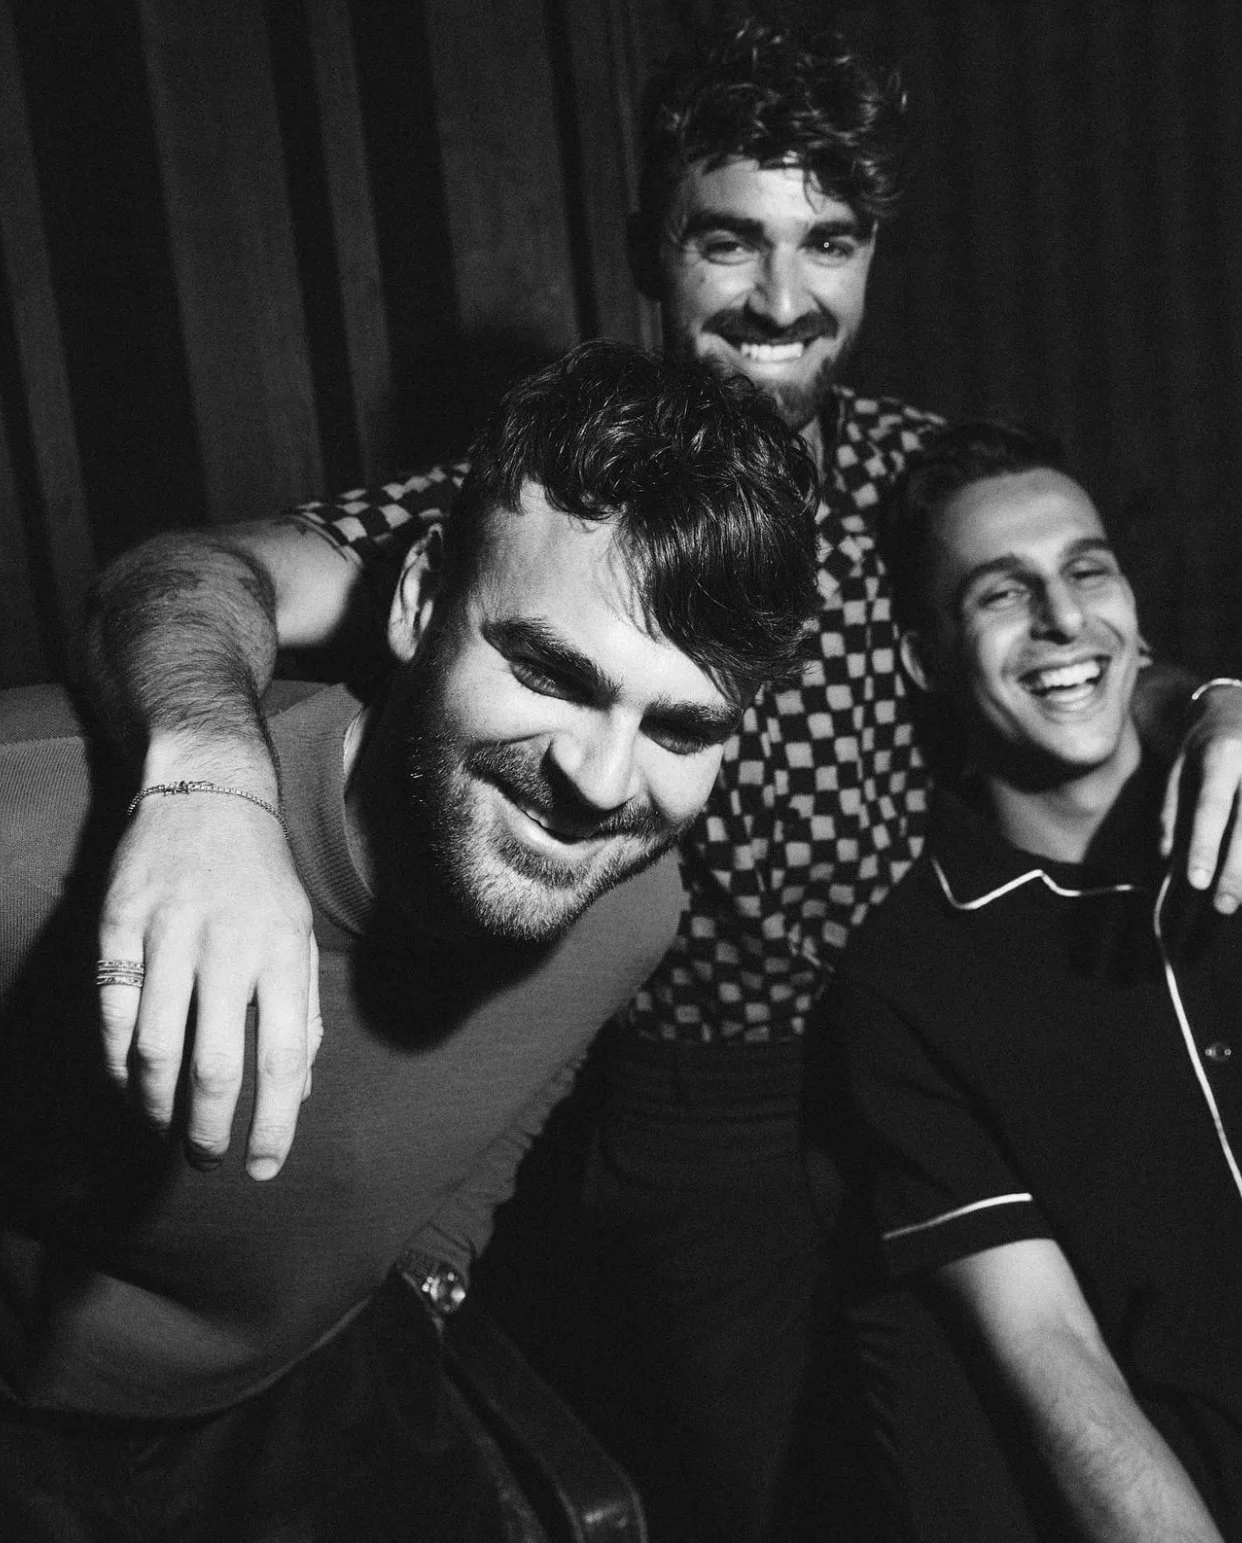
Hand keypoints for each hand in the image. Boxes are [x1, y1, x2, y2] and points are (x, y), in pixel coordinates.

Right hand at [98, 791, 319, 1177]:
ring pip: (155, 1048)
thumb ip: (302, 1012)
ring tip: (164, 1127)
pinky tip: (129, 1083)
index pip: (283, 1058)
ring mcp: (169, 934)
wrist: (208, 793)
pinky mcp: (119, 925)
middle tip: (207, 1158)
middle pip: (215, 1065)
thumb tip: (295, 1090)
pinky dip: (117, 1061)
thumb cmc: (261, 875)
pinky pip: (113, 1011)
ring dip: (157, 1105)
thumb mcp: (299, 933)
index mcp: (282, 953)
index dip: (273, 1124)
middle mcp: (228, 947)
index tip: (261, 1168)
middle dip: (210, 1128)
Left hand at [1161, 681, 1241, 912]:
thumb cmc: (1203, 743)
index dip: (1204, 846)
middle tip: (1224, 906)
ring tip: (1241, 898)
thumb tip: (1167, 856)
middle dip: (1237, 869)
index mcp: (1221, 757)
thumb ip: (1172, 809)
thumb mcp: (1178, 766)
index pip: (1211, 808)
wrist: (1239, 704)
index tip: (1197, 883)